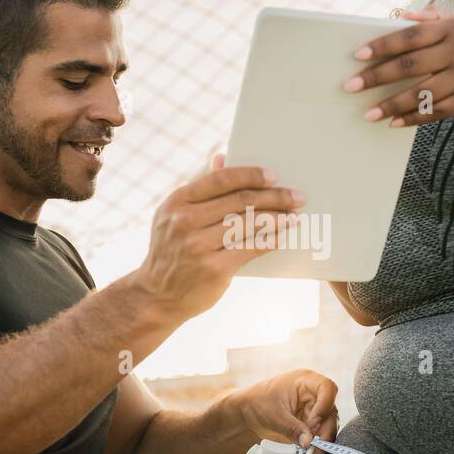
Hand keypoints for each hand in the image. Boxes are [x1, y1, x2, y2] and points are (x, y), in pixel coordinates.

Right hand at [132, 154, 304, 321]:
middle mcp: (185, 221)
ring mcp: (198, 246)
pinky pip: (250, 248)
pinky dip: (270, 239)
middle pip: (240, 201)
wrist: (156, 296)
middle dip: (274, 196)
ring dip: (278, 218)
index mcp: (177, 202)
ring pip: (248, 224)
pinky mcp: (213, 269)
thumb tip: (223, 158)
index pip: (221, 180)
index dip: (250, 175)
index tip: (273, 176)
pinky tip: (282, 234)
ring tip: (294, 215)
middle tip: (296, 196)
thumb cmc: (173, 251)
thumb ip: (201, 190)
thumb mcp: (176, 216)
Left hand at [234, 369, 338, 453]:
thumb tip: (308, 443)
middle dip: (325, 432)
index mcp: (306, 381)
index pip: (327, 388)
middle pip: (330, 411)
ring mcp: (313, 409)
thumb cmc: (258, 402)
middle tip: (316, 449)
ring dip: (321, 443)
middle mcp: (314, 394)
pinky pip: (319, 435)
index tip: (313, 424)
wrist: (247, 411)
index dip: (325, 406)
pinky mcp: (310, 423)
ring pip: (328, 425)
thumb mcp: (274, 415)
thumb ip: (292, 428)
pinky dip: (314, 446)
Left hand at [343, 7, 453, 127]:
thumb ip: (433, 17)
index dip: (382, 46)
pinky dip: (413, 118)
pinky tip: (393, 122)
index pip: (410, 36)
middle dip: (376, 77)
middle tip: (351, 86)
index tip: (358, 56)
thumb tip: (400, 15)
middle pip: (410, 65)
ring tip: (368, 113)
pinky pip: (435, 112)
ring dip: (391, 105)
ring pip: (420, 93)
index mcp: (453, 28)